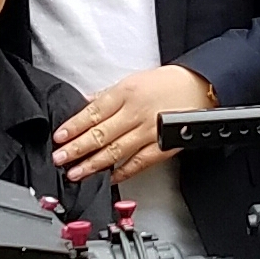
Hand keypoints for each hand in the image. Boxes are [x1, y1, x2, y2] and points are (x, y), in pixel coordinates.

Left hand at [54, 65, 213, 181]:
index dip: (74, 126)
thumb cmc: (166, 83)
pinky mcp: (162, 146)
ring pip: (116, 151)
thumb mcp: (132, 80)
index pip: (93, 112)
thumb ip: (107, 96)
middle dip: (77, 148)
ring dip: (93, 164)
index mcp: (126, 93)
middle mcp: (136, 112)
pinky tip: (108, 178)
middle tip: (60, 158)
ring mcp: (149, 131)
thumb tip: (84, 104)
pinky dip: (122, 172)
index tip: (59, 137)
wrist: (200, 87)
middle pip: (101, 133)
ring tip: (76, 173)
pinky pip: (139, 162)